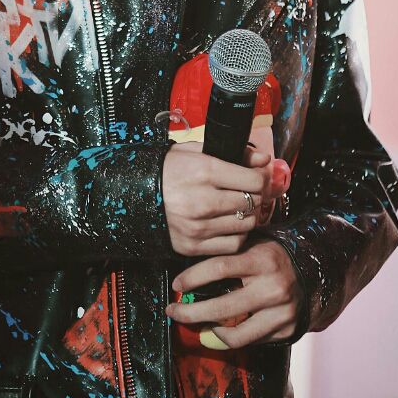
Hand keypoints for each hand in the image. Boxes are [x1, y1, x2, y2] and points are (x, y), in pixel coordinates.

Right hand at [162, 138, 272, 255]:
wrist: (133, 193)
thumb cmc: (166, 170)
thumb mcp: (195, 151)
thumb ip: (233, 154)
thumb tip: (263, 160)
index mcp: (205, 172)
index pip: (253, 181)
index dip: (260, 178)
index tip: (256, 178)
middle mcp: (203, 201)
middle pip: (252, 203)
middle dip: (255, 196)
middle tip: (248, 192)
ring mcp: (198, 226)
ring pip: (246, 225)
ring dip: (247, 216)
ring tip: (237, 208)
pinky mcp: (193, 246)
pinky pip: (232, 245)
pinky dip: (236, 236)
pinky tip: (228, 225)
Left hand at [165, 237, 303, 347]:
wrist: (314, 270)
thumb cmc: (271, 256)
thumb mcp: (253, 246)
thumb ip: (227, 258)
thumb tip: (188, 279)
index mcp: (263, 260)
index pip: (219, 267)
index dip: (192, 278)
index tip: (176, 285)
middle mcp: (274, 287)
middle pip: (222, 307)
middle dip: (190, 313)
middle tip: (172, 312)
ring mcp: (282, 313)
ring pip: (235, 335)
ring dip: (208, 333)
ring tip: (197, 326)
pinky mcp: (287, 330)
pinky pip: (251, 341)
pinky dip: (233, 338)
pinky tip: (222, 330)